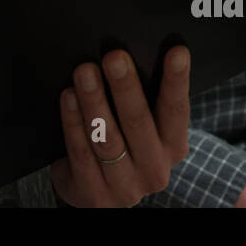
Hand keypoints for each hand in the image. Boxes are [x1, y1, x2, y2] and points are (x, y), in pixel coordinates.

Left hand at [50, 46, 189, 206]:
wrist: (95, 188)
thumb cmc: (122, 141)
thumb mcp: (141, 126)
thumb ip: (145, 98)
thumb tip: (130, 53)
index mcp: (173, 147)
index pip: (177, 111)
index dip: (177, 81)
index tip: (177, 51)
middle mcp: (155, 170)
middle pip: (139, 123)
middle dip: (126, 87)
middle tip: (114, 57)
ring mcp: (125, 187)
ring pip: (107, 139)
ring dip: (94, 101)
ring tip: (84, 71)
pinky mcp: (94, 194)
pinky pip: (81, 152)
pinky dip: (73, 122)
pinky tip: (68, 97)